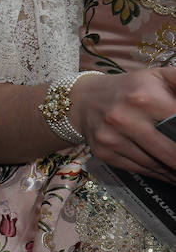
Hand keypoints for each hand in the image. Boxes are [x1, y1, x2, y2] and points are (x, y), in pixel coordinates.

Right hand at [71, 68, 175, 182]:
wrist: (84, 100)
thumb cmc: (131, 88)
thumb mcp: (159, 77)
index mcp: (144, 98)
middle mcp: (125, 119)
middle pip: (170, 152)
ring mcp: (112, 139)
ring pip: (156, 164)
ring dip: (175, 171)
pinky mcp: (105, 153)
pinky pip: (140, 169)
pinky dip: (160, 174)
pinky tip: (172, 174)